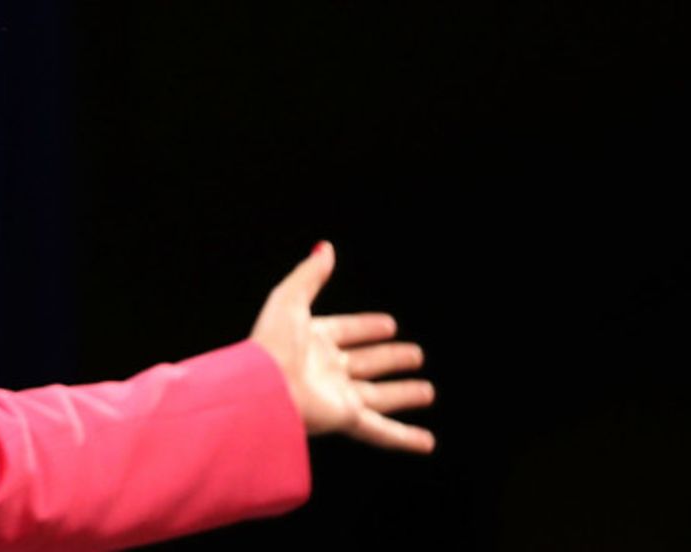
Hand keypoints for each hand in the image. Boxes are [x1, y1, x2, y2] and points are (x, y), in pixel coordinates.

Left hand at [250, 241, 435, 452]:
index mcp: (310, 340)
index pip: (345, 331)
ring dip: (403, 394)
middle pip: (365, 363)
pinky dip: (405, 438)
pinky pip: (381, 431)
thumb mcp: (290, 299)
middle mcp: (325, 369)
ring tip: (428, 391)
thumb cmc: (271, 343)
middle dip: (390, 359)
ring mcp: (336, 395)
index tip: (390, 324)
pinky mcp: (345, 418)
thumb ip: (310, 274)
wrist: (262, 388)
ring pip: (378, 396)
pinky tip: (427, 442)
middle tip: (416, 355)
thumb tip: (325, 247)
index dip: (366, 327)